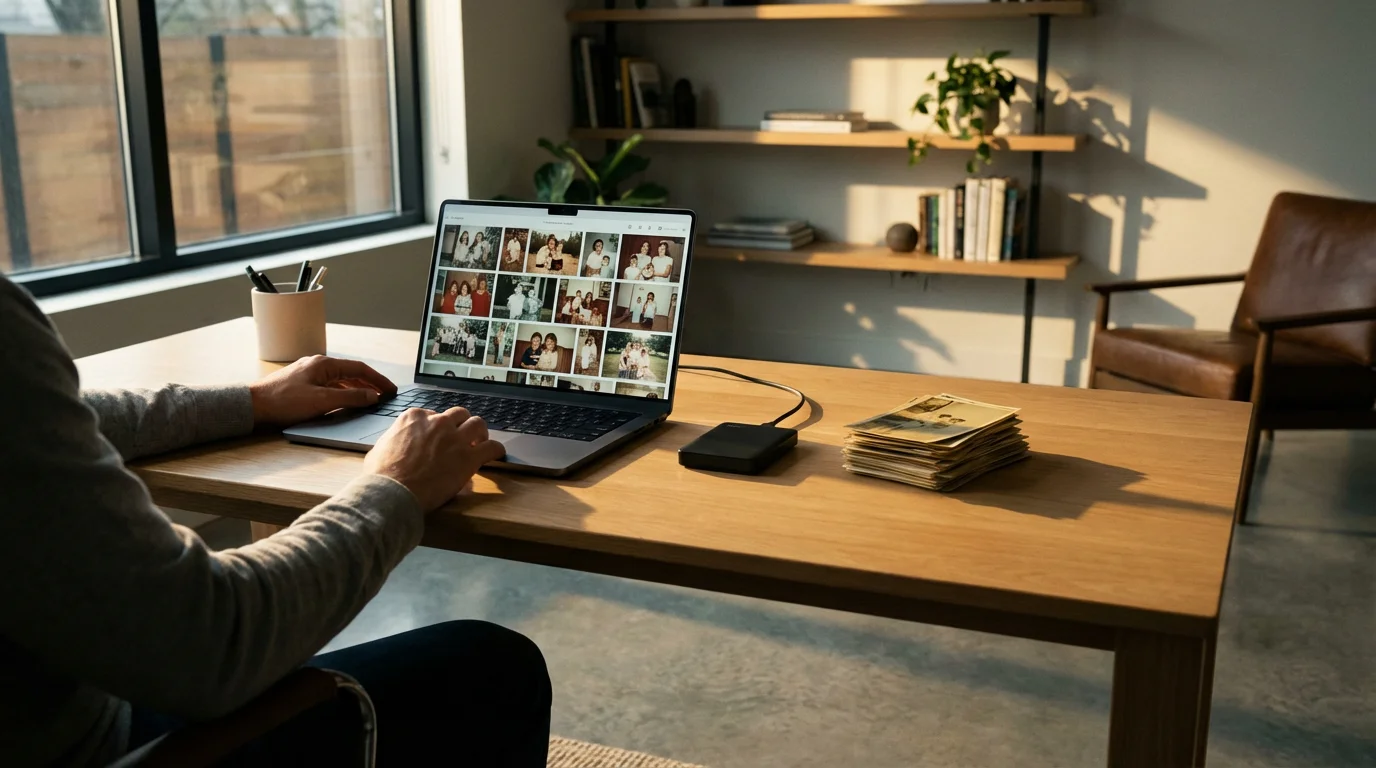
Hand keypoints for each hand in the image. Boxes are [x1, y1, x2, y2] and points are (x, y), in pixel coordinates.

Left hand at [249, 355, 397, 427]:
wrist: (253, 405)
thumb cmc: (283, 401)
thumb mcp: (321, 401)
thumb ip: (350, 397)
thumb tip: (372, 396)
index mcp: (324, 364)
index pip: (360, 369)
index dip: (378, 380)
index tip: (391, 390)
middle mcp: (317, 365)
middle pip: (351, 373)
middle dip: (370, 384)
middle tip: (384, 395)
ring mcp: (309, 374)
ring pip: (340, 380)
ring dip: (356, 389)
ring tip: (369, 400)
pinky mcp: (302, 384)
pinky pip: (329, 386)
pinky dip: (342, 393)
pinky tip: (345, 402)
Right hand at [363, 407, 505, 511]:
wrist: (393, 492)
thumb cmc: (381, 476)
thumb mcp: (379, 449)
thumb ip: (393, 440)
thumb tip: (394, 445)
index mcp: (414, 418)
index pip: (434, 415)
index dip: (439, 428)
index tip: (440, 438)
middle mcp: (437, 422)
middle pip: (458, 415)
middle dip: (461, 425)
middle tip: (463, 438)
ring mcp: (455, 438)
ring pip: (477, 424)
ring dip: (480, 433)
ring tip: (480, 443)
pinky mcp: (469, 457)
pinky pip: (492, 447)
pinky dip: (496, 450)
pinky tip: (496, 455)